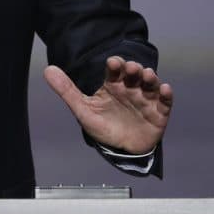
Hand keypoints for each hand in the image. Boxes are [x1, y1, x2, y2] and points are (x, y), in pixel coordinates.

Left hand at [44, 56, 172, 153]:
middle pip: (134, 74)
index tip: (113, 62)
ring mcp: (145, 99)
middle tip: (131, 68)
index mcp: (113, 85)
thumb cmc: (103, 126)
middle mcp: (130, 88)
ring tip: (148, 75)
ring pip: (150, 84)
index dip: (115, 65)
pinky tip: (165, 89)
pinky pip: (165, 102)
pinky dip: (166, 95)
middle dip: (134, 69)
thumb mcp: (83, 109)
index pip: (114, 70)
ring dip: (150, 78)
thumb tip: (47, 69)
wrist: (121, 150)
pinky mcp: (159, 113)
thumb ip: (66, 90)